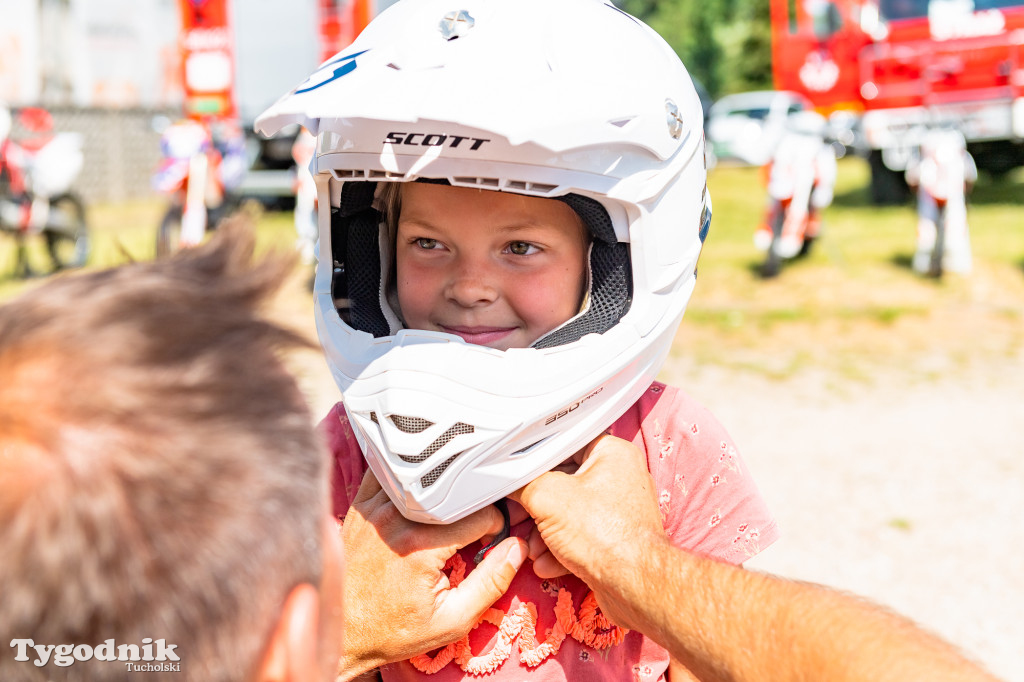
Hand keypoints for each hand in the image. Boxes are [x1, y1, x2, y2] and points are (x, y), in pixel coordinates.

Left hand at [337, 470, 526, 678]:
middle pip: (455, 489)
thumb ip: (491, 583)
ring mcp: (375, 508)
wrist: (340, 631)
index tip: (488, 543)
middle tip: (472, 530)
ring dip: (444, 491)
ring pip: (425, 478)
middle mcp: (396, 518)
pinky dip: (411, 482)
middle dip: (473, 506)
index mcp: (421, 545)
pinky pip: (392, 475)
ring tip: (448, 516)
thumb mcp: (452, 620)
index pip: (480, 513)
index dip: (495, 527)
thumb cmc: (392, 630)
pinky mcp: (361, 506)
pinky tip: (419, 502)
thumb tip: (517, 550)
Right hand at [509, 434, 669, 629]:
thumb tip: (507, 482)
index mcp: (612, 454)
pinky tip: (546, 563)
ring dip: (544, 532)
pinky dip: (561, 549)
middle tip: (517, 514)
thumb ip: (522, 482)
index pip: (566, 443)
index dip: (536, 458)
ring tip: (532, 547)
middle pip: (564, 482)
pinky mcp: (615, 540)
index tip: (516, 471)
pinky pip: (580, 537)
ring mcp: (619, 512)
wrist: (635, 588)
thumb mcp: (547, 497)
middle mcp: (620, 479)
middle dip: (536, 505)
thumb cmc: (605, 536)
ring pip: (570, 514)